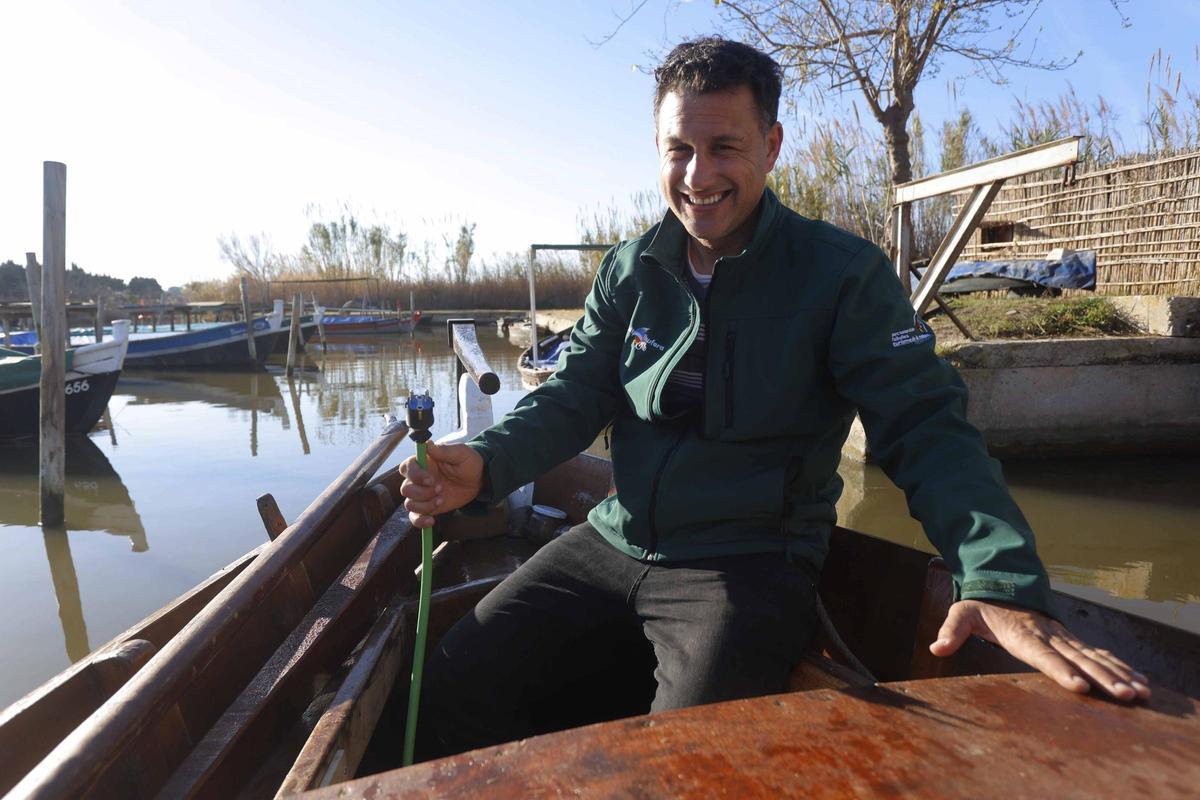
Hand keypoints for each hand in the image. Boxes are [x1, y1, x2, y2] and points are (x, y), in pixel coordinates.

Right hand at [398, 442, 484, 527]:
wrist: (479, 480)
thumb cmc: (468, 463)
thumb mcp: (460, 453)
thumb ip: (444, 450)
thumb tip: (427, 443)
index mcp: (423, 462)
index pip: (406, 467)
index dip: (415, 475)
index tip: (430, 479)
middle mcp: (419, 479)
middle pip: (405, 489)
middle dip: (422, 492)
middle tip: (440, 489)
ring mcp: (422, 494)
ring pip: (409, 504)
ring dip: (425, 505)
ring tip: (441, 500)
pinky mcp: (428, 507)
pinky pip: (415, 517)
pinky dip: (419, 521)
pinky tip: (431, 521)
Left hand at [930, 600, 1150, 701]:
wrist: (1004, 581)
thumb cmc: (982, 603)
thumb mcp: (962, 612)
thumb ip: (951, 630)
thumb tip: (936, 648)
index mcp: (1023, 633)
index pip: (1043, 655)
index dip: (1060, 670)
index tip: (1079, 686)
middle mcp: (1048, 636)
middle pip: (1078, 660)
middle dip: (1102, 679)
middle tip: (1124, 696)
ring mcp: (1062, 637)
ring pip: (1095, 658)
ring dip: (1118, 675)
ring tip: (1139, 693)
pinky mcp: (1070, 641)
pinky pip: (1099, 654)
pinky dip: (1120, 667)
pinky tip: (1140, 682)